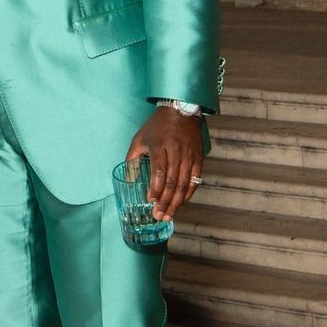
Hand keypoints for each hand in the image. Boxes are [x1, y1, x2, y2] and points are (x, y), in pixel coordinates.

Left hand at [125, 107, 202, 221]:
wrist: (181, 110)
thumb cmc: (157, 126)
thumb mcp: (139, 139)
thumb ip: (132, 159)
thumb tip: (128, 179)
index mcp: (160, 146)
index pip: (160, 171)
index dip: (156, 188)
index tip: (150, 200)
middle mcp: (176, 151)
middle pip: (173, 181)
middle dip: (166, 201)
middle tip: (159, 215)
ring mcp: (189, 155)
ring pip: (185, 184)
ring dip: (177, 202)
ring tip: (169, 215)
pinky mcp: (198, 158)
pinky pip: (195, 180)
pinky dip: (189, 194)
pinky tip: (181, 203)